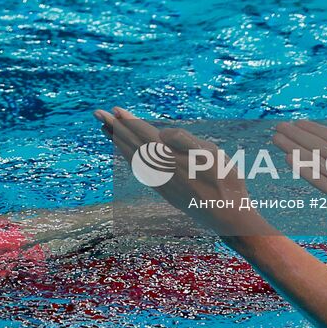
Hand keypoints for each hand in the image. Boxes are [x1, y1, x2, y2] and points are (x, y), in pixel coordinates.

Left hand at [96, 107, 269, 237]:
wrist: (228, 217)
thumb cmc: (226, 182)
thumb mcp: (213, 156)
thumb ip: (187, 141)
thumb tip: (162, 133)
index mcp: (173, 158)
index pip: (145, 135)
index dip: (129, 122)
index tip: (115, 110)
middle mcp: (162, 171)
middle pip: (133, 144)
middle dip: (115, 128)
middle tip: (98, 114)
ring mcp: (160, 182)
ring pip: (133, 157)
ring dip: (118, 141)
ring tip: (105, 129)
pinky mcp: (164, 191)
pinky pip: (140, 169)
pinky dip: (129, 157)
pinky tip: (124, 151)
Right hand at [273, 108, 326, 242]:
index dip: (314, 129)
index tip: (297, 121)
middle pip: (316, 146)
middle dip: (297, 136)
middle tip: (278, 127)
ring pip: (312, 160)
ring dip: (294, 150)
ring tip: (276, 140)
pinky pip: (317, 179)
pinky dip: (303, 169)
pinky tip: (289, 159)